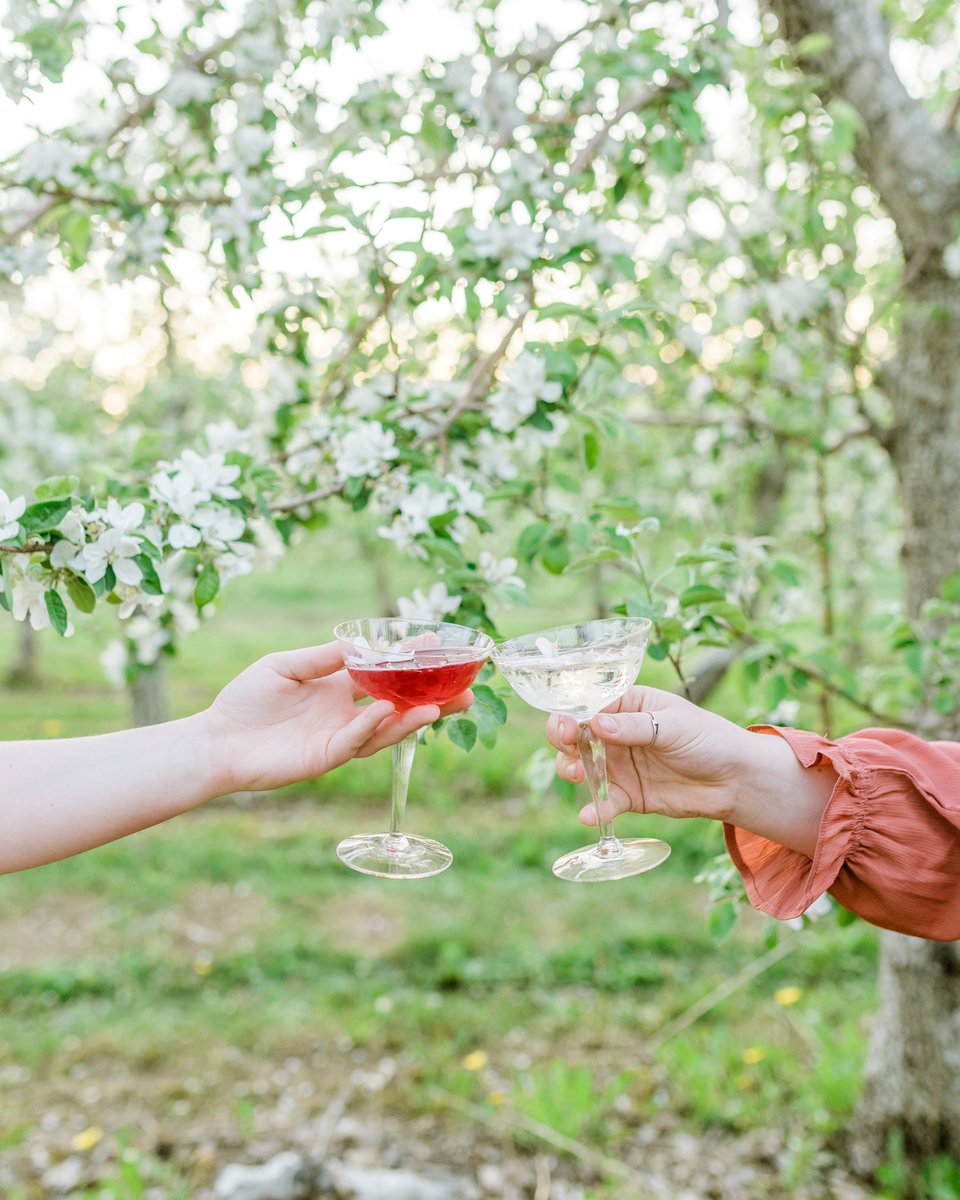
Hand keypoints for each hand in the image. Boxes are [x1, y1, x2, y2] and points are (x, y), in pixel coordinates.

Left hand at [202, 643, 471, 792]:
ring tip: (442, 705)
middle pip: (399, 706)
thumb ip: (323, 658)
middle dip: (433, 699)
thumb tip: (361, 644)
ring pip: (386, 729)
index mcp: (338, 688)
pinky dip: (373, 726)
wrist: (216, 740)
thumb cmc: (245, 702)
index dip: (411, 661)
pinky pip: (355, 741)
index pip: (384, 673)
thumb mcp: (284, 665)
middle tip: (467, 690)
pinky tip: (388, 711)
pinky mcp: (324, 757)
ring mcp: (338, 737)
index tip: (439, 645)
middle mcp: (346, 713)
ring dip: (414, 718)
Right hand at [547, 685, 764, 826]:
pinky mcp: (629, 795)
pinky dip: (594, 808)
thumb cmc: (709, 739)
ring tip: (578, 775)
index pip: (587, 705)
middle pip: (575, 735)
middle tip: (569, 749)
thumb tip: (595, 724)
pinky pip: (604, 801)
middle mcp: (617, 733)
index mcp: (628, 705)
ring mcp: (620, 765)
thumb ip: (635, 727)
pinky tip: (589, 816)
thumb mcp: (673, 726)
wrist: (736, 780)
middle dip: (563, 742)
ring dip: (572, 770)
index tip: (567, 728)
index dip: (570, 714)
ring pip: (582, 767)